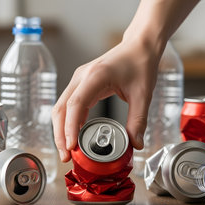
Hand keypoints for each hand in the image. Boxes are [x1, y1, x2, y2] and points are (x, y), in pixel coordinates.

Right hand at [52, 39, 162, 161]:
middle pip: (62, 109)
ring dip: (61, 130)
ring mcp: (79, 81)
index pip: (76, 104)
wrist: (138, 47)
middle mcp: (81, 77)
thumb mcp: (143, 94)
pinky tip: (74, 139)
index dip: (71, 127)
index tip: (72, 146)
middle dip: (61, 134)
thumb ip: (138, 120)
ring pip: (61, 108)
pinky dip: (68, 124)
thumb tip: (135, 144)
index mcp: (96, 76)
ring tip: (67, 152)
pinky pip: (69, 107)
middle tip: (66, 156)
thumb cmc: (140, 64)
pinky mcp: (81, 86)